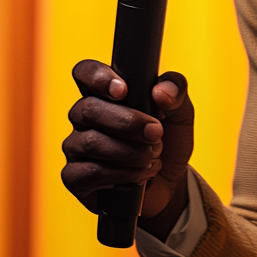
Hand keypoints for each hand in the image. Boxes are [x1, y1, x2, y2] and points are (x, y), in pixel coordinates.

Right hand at [61, 61, 193, 228]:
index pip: (85, 73)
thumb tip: (160, 91)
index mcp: (105, 93)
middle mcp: (84, 118)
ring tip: (153, 155)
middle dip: (127, 122)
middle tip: (156, 132)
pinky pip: (91, 172)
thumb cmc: (169, 141)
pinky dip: (123, 174)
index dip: (97, 77)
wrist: (169, 184)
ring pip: (91, 142)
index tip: (123, 90)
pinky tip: (140, 174)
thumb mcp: (181, 112)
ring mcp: (77, 147)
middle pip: (88, 108)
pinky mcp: (75, 178)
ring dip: (130, 151)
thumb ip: (176, 91)